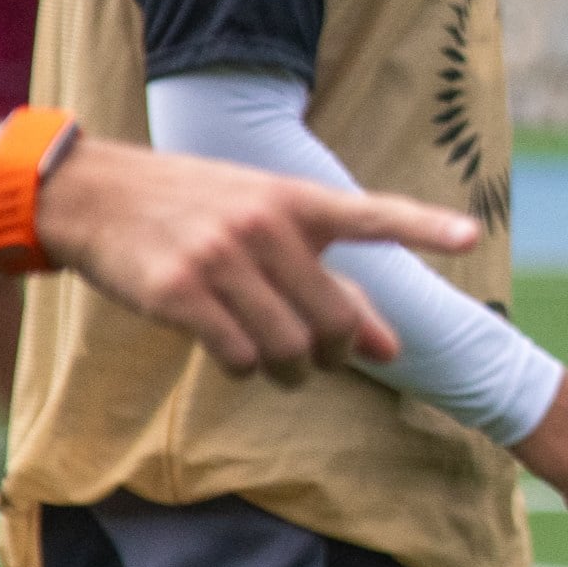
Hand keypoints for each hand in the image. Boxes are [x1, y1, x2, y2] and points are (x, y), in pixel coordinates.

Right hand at [32, 138, 478, 378]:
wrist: (95, 196)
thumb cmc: (193, 210)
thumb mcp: (263, 224)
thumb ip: (328, 279)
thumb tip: (389, 346)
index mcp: (293, 200)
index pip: (372, 214)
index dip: (424, 227)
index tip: (472, 234)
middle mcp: (263, 226)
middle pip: (332, 320)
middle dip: (334, 354)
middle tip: (322, 359)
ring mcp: (220, 259)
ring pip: (288, 349)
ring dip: (288, 370)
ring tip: (275, 359)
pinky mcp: (179, 294)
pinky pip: (238, 359)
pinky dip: (243, 368)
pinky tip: (230, 350)